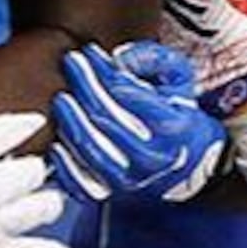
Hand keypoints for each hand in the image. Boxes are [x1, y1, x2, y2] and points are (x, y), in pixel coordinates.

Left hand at [49, 42, 230, 202]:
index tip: (89, 53)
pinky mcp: (116, 194)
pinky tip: (56, 145)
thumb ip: (153, 59)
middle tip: (72, 63)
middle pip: (109, 120)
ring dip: (72, 122)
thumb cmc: (177, 114)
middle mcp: (154, 156)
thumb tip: (118, 59)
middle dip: (86, 87)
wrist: (190, 162)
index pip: (135, 97)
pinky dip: (65, 167)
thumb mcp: (178, 79)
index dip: (106, 73)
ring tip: (61, 98)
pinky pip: (83, 186)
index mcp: (174, 126)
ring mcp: (134, 179)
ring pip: (94, 152)